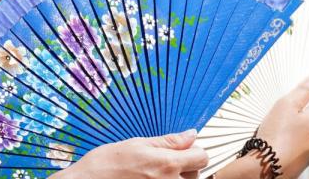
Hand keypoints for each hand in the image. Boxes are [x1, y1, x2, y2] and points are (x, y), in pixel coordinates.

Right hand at [57, 130, 207, 177]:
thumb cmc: (105, 164)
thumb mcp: (137, 144)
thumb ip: (169, 141)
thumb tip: (191, 134)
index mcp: (167, 165)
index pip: (202, 157)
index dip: (194, 150)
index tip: (183, 149)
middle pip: (195, 174)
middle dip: (184, 166)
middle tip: (161, 162)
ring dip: (175, 178)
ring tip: (152, 173)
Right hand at [254, 77, 308, 177]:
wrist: (267, 167)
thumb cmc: (277, 135)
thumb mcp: (286, 105)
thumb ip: (302, 89)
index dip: (299, 97)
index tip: (287, 101)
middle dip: (295, 113)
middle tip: (278, 115)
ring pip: (303, 130)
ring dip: (291, 128)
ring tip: (275, 130)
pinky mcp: (303, 160)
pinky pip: (297, 144)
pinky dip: (288, 141)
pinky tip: (276, 142)